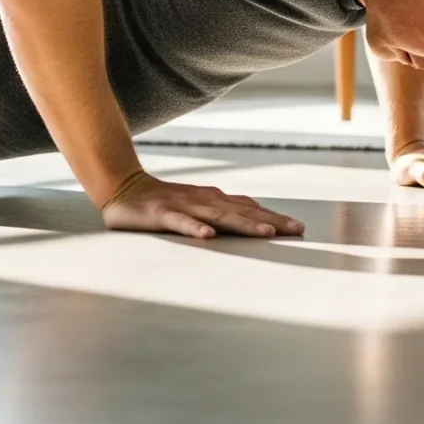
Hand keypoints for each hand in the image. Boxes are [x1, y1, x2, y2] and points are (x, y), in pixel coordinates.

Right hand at [99, 171, 304, 238]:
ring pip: (218, 217)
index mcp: (213, 199)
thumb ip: (224, 209)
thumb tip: (259, 215)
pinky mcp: (161, 214)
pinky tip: (208, 237)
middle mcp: (204, 200)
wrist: (123, 186)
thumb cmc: (165, 200)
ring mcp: (183, 206)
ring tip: (265, 232)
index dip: (275, 217)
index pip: (250, 208)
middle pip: (242, 212)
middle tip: (296, 231)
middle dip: (271, 221)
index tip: (300, 228)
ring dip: (243, 224)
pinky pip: (181, 223)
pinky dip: (195, 229)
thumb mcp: (198, 203)